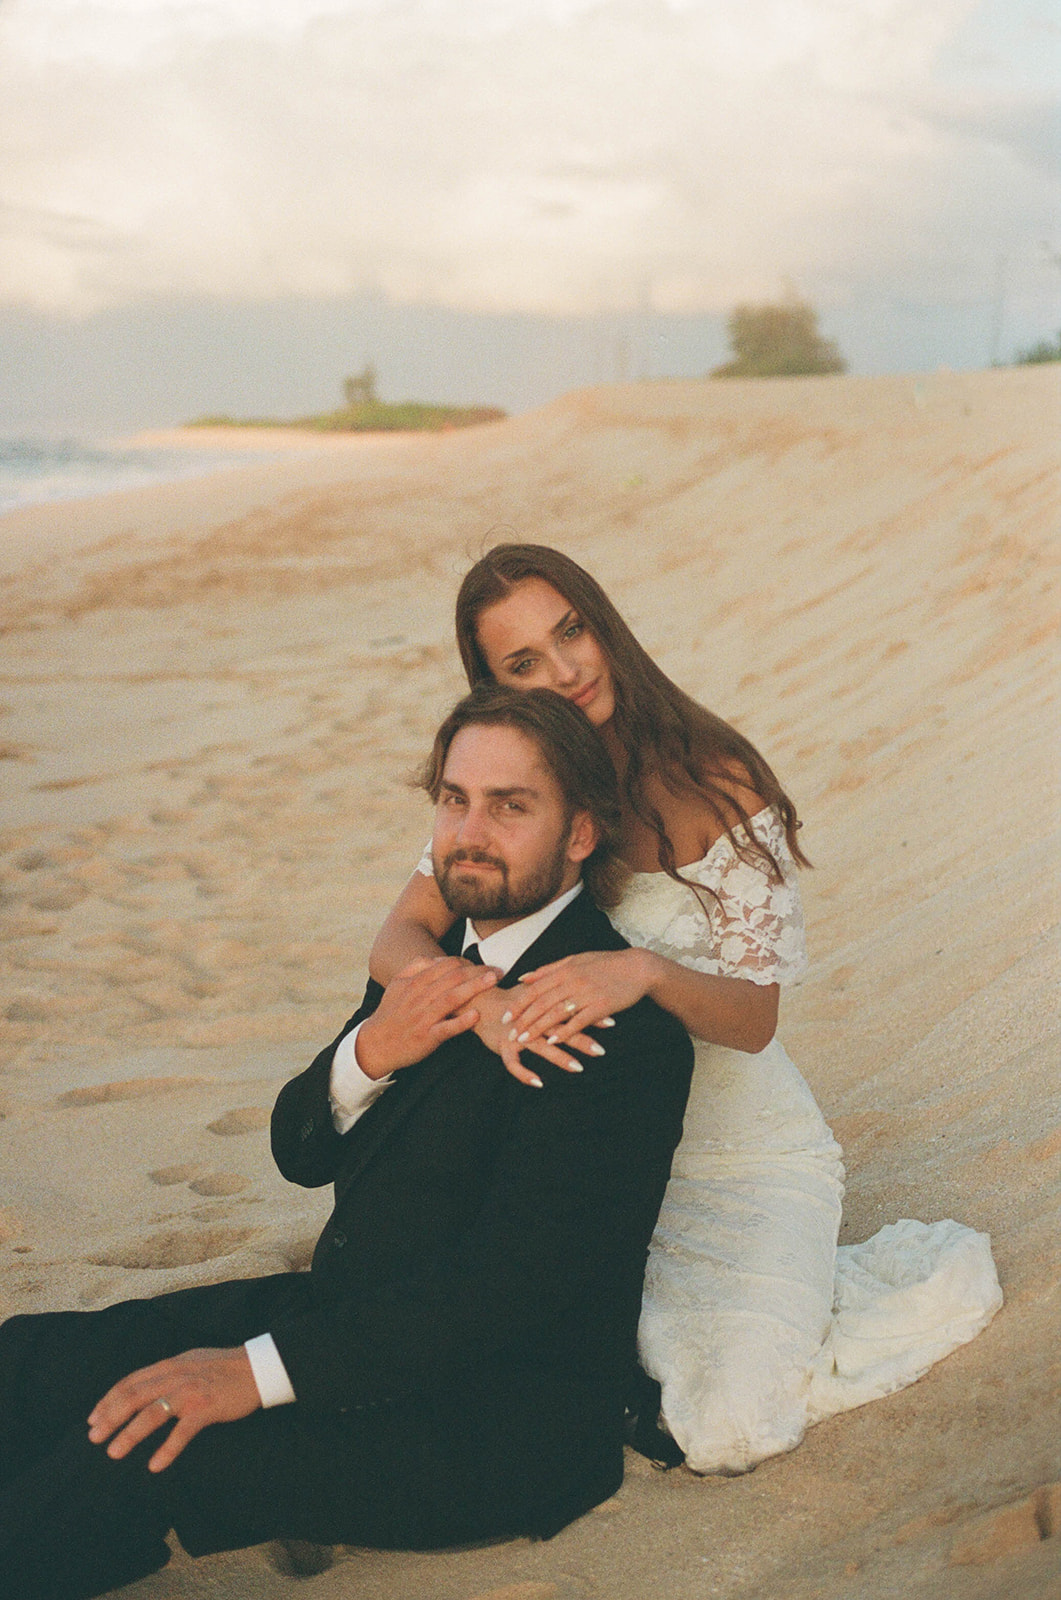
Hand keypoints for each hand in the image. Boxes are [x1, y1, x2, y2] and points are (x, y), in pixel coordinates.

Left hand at [87, 1346, 260, 1472]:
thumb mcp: (190, 1361)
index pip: (130, 1381)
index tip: (92, 1418)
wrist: (258, 1366)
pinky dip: (167, 1449)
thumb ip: (167, 1372)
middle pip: (134, 1397)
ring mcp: (190, 1392)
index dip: (108, 1400)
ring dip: (130, 1434)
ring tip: (114, 1452)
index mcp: (169, 1365)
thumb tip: (143, 1386)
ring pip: (152, 1414)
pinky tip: (155, 1465)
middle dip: (110, 1418)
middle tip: (93, 1438)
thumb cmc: (223, 1367)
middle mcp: (175, 1376)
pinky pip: (182, 1432)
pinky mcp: (206, 1408)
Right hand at [356, 955, 499, 1078]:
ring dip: (474, 988)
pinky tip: (475, 1016)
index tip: (484, 966)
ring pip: (451, 998)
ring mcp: (423, 1017)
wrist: (376, 1043)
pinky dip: (461, 1022)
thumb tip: (434, 958)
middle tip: (499, 972)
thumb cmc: (391, 1014)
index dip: (468, 962)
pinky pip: (446, 1028)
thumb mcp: (396, 985)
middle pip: (452, 978)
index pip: (446, 965)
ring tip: (492, 982)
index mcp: (414, 982)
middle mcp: (419, 997)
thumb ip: (414, 968)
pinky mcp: (426, 1037)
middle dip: (478, 972)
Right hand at [471, 983, 605, 1089]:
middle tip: (600, 1050)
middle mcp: (531, 1018)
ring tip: (578, 1067)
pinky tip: (539, 1083)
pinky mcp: (503, 1047)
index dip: (589, 1015)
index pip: (569, 1009)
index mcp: (542, 1003)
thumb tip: (593, 1001)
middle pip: (558, 1028)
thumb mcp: (540, 993)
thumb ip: (563, 997)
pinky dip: (524, 1073)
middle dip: (580, 1039)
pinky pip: (513, 1064)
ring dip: (560, 1057)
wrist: (481, 1003)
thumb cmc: (516, 999)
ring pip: (540, 1046)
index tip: (611, 1022)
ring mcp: (516, 1033)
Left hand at [504, 949, 653, 1052]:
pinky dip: (564, 1032)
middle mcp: (573, 981)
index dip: (518, 1004)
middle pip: (542, 1003)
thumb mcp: (575, 960)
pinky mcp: (601, 1006)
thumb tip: (523, 978)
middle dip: (523, 1020)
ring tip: (523, 1041)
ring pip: (556, 1013)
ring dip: (538, 1028)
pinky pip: (578, 1021)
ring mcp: (587, 993)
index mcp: (565, 969)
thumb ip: (548, 970)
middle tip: (509, 1034)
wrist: (638, 968)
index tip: (505, 1017)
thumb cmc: (606, 964)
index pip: (535, 989)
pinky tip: (552, 1042)